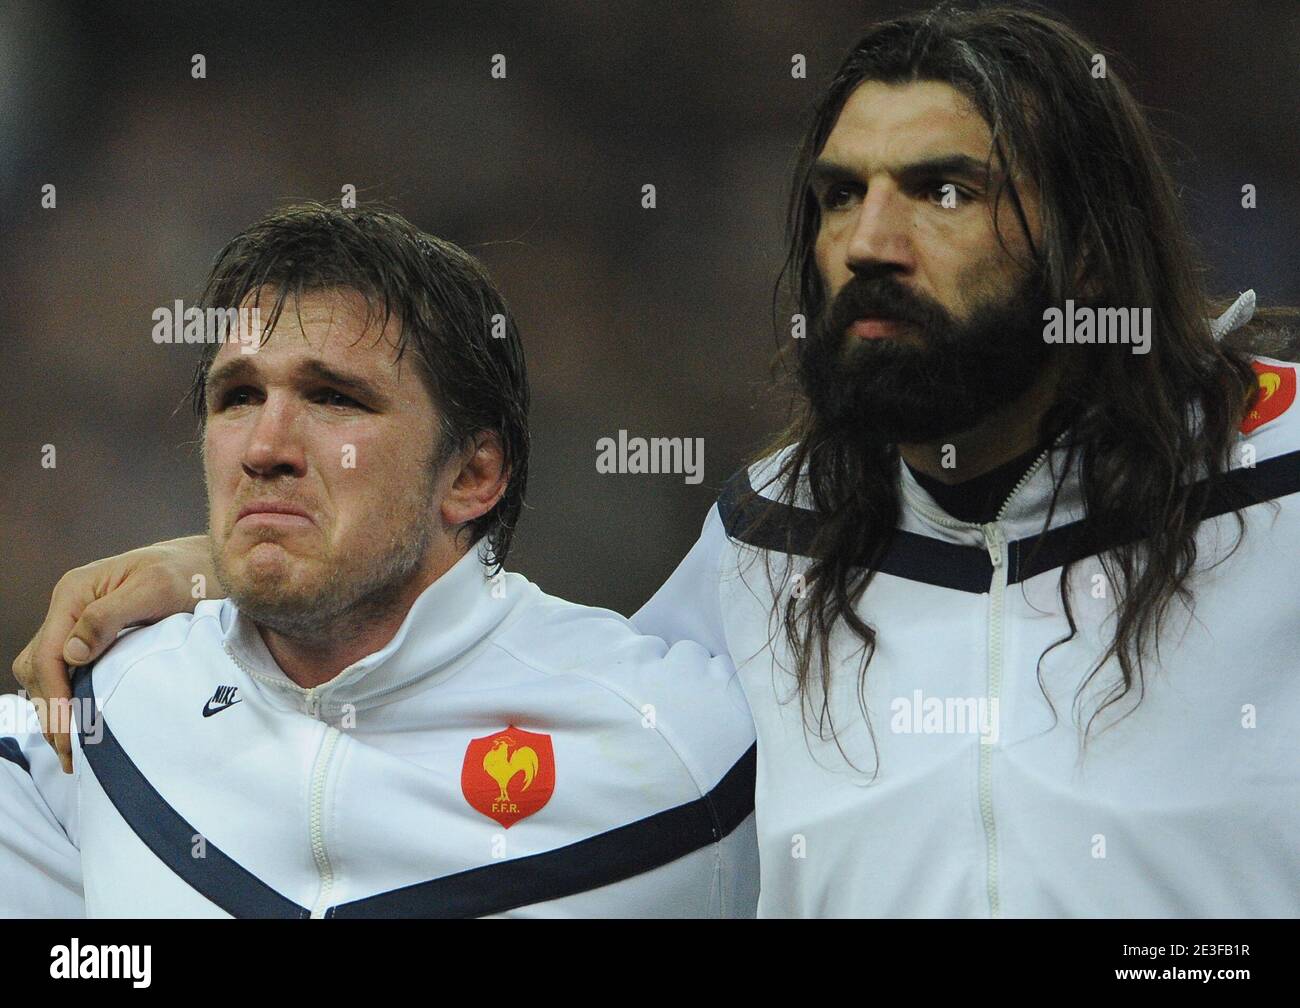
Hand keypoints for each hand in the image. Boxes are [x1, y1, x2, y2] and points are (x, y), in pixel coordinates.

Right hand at [11, 536, 216, 772]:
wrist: (211, 564)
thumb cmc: (188, 572)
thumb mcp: (155, 589)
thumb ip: (110, 616)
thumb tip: (72, 653)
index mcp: (75, 593)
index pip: (46, 654)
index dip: (54, 696)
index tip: (69, 733)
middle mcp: (70, 607)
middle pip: (39, 667)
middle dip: (51, 710)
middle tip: (70, 753)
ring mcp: (81, 622)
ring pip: (49, 672)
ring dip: (57, 708)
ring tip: (75, 749)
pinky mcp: (97, 635)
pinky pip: (71, 671)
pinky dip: (72, 698)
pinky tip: (87, 722)